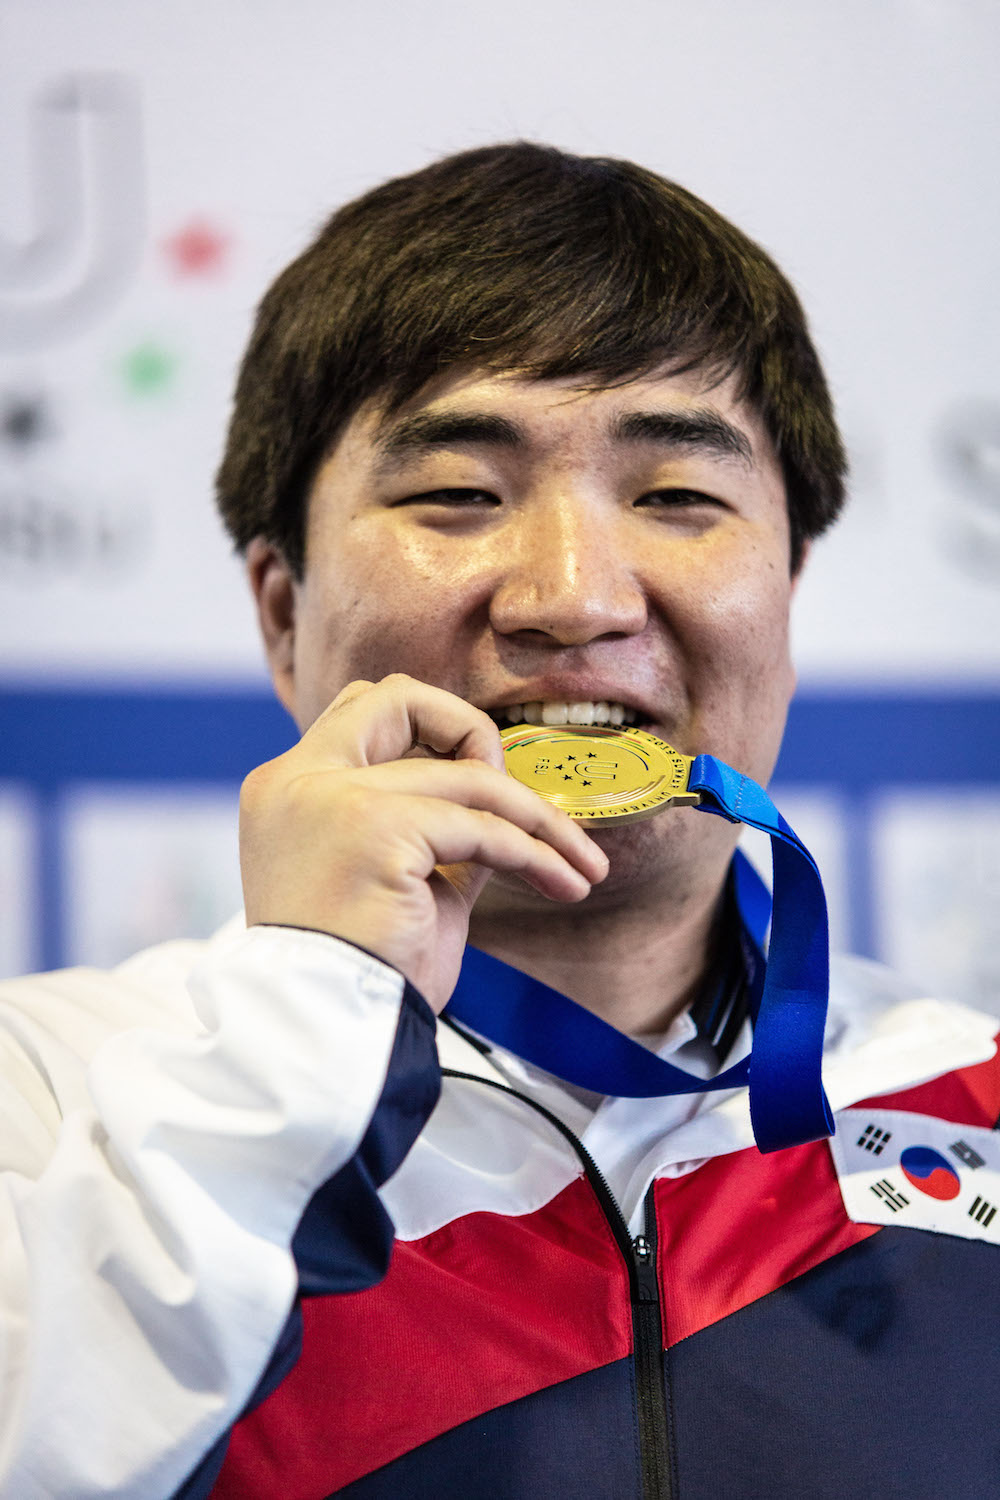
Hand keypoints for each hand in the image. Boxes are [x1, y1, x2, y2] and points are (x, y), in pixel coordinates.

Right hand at [239, 674, 608, 1009]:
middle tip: (522, 798)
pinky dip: (534, 854)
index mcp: (286, 790)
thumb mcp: (397, 881)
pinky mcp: (376, 828)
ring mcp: (332, 798)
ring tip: (580, 867)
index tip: (485, 784)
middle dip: (475, 732)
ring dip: (540, 821)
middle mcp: (297, 780)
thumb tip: (499, 802)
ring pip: (466, 776)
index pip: (362, 711)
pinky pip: (483, 828)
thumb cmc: (360, 975)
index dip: (434, 728)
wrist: (325, 1036)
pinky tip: (561, 882)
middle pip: (398, 698)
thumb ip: (434, 830)